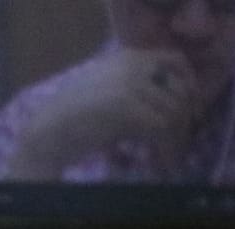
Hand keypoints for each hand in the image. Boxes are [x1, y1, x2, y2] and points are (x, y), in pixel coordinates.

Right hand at [20, 47, 197, 174]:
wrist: (45, 134)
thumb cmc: (70, 121)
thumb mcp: (107, 93)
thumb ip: (136, 90)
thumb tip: (174, 104)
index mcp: (127, 56)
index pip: (176, 62)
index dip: (189, 86)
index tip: (190, 111)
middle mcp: (133, 64)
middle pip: (179, 90)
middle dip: (184, 120)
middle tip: (179, 144)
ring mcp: (130, 84)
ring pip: (174, 112)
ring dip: (175, 140)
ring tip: (168, 161)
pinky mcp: (127, 107)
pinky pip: (162, 128)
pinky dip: (165, 149)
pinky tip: (160, 164)